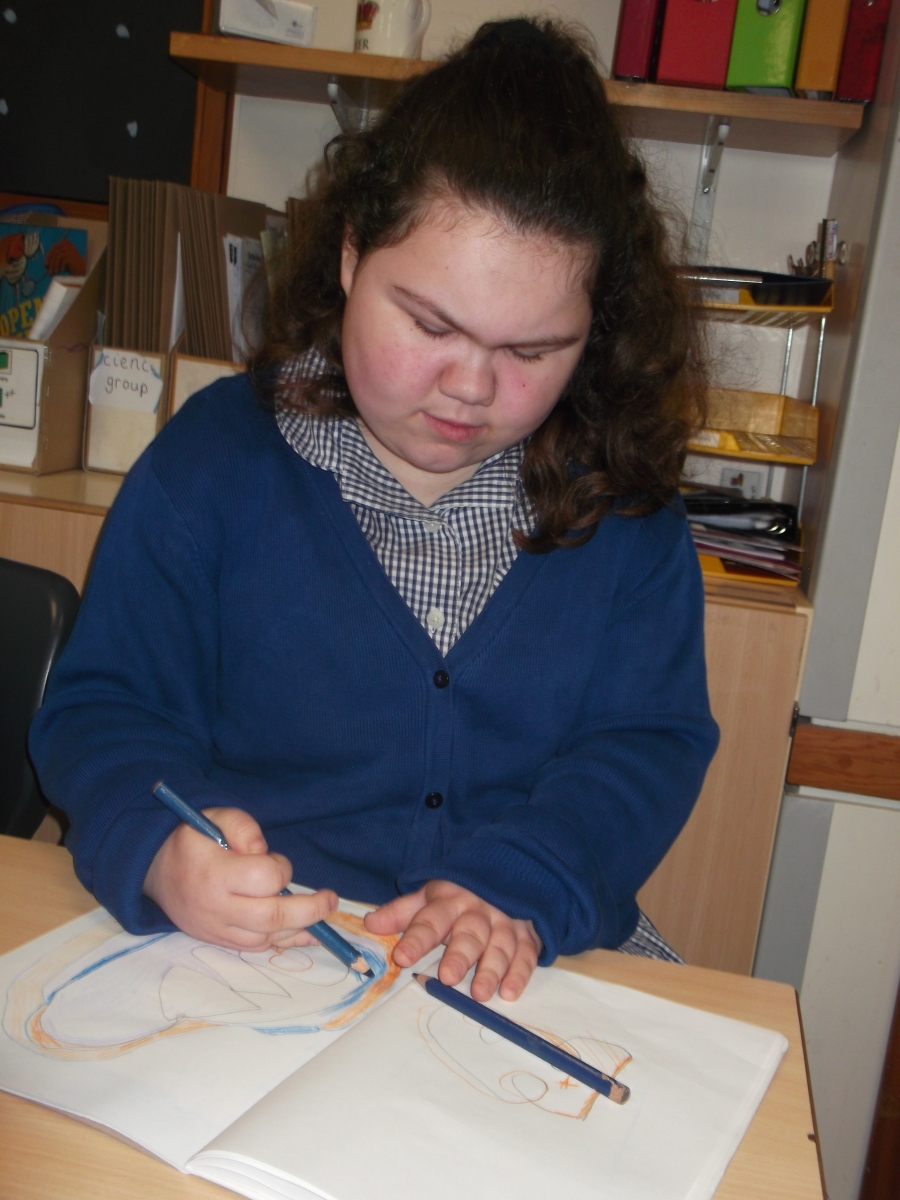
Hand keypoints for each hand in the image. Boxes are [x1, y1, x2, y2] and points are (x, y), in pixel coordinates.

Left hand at [45, 237, 85, 275]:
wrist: (82, 269)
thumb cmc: (70, 265)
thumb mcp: (61, 259)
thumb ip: (54, 258)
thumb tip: (45, 264)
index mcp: (64, 242)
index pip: (54, 248)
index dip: (49, 256)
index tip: (46, 265)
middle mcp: (67, 244)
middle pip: (55, 252)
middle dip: (51, 262)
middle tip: (49, 271)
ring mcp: (70, 249)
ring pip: (58, 256)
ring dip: (55, 265)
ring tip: (55, 272)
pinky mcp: (72, 256)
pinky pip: (63, 261)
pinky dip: (62, 266)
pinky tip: (62, 271)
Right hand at [143, 807, 336, 950]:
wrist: (154, 870)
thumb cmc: (192, 840)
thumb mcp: (215, 817)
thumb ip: (244, 828)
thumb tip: (264, 853)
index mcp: (216, 874)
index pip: (264, 879)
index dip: (281, 869)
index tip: (278, 862)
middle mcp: (217, 907)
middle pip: (271, 917)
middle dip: (309, 910)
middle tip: (331, 900)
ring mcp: (216, 928)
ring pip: (265, 938)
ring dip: (298, 929)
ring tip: (322, 918)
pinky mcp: (217, 940)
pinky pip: (254, 948)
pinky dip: (281, 942)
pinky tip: (304, 934)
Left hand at [364, 880, 540, 1000]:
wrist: (506, 873)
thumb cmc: (458, 896)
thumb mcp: (429, 897)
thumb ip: (402, 912)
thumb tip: (370, 923)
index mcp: (449, 902)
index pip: (430, 919)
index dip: (417, 937)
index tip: (402, 956)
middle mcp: (478, 912)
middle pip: (469, 933)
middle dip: (459, 955)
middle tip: (448, 977)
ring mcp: (505, 923)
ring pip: (499, 945)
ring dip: (491, 968)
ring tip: (480, 993)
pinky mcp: (527, 935)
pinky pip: (525, 954)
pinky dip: (519, 973)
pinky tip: (510, 992)